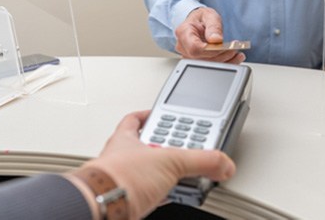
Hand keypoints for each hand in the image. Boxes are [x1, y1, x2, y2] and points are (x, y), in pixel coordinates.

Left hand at [79, 111, 235, 219]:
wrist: (102, 210)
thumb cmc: (118, 177)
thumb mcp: (170, 161)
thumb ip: (201, 160)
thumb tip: (222, 162)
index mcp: (126, 137)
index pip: (136, 118)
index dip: (150, 114)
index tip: (164, 114)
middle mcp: (122, 157)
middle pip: (147, 145)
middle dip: (166, 147)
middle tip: (184, 148)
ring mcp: (124, 179)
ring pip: (148, 171)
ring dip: (165, 174)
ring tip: (184, 175)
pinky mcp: (127, 200)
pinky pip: (148, 193)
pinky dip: (161, 194)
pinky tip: (172, 196)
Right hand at [174, 7, 245, 63]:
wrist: (198, 22)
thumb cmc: (202, 18)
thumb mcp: (210, 16)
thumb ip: (213, 27)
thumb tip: (216, 39)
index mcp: (183, 32)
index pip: (195, 48)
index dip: (210, 51)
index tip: (223, 47)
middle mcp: (182, 46)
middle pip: (201, 59)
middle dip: (220, 56)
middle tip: (234, 49)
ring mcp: (187, 55)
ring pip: (206, 65)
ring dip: (224, 61)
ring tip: (236, 54)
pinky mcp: (195, 61)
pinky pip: (209, 66)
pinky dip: (223, 63)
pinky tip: (233, 58)